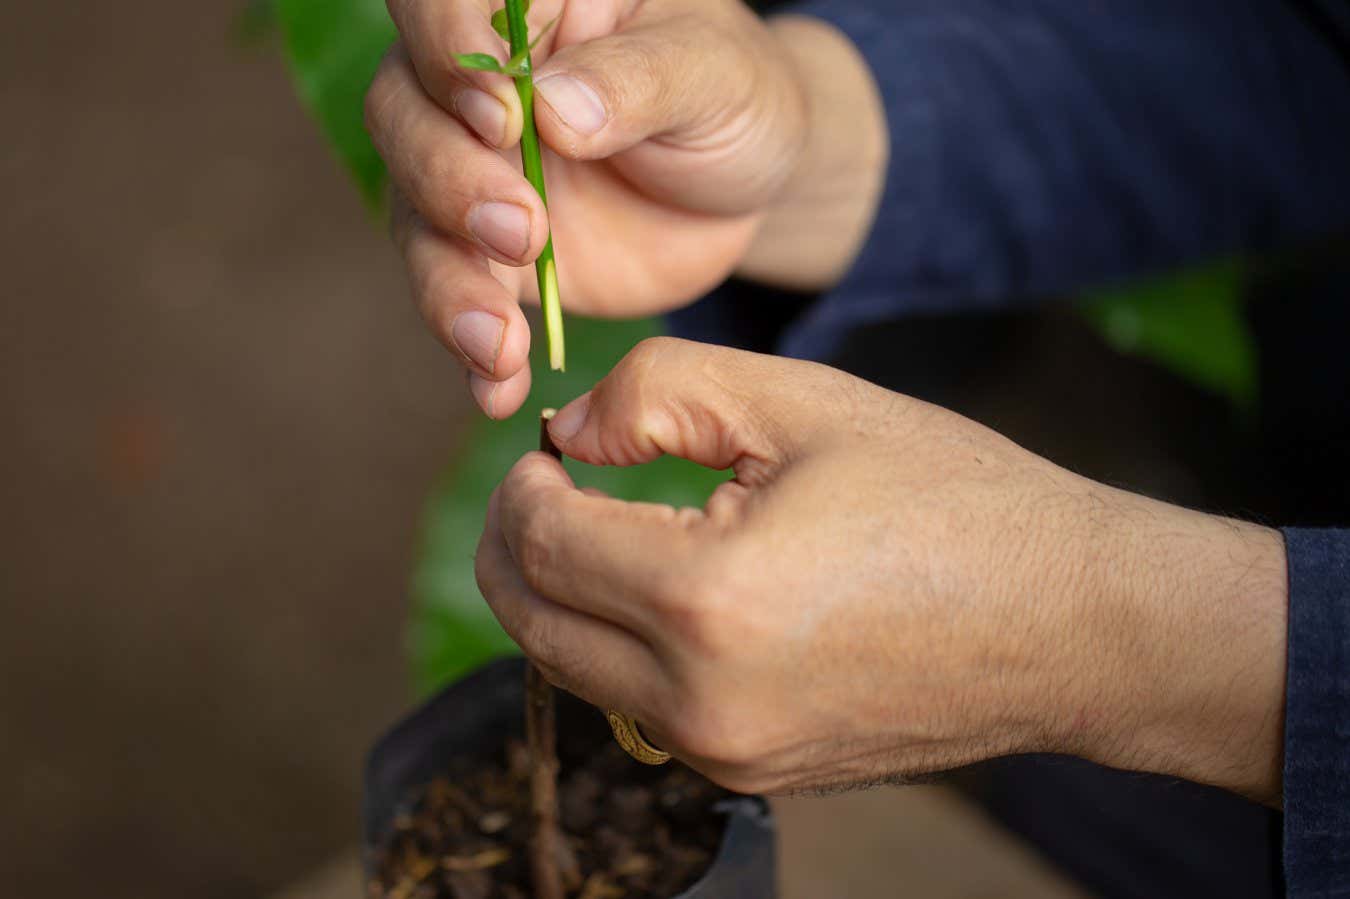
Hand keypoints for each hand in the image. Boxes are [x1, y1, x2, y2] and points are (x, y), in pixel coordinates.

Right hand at [366, 0, 886, 416]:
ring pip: (413, 213)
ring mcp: (471, 174)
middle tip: (523, 229)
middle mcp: (473, 87)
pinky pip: (455, 298)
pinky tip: (497, 387)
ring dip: (447, 280)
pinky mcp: (486, 257)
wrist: (744, 187)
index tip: (501, 119)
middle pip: (405, 113)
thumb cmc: (733, 97)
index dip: (450, 57)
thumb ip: (637, 81)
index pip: (442, 5)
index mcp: (529, 6)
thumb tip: (553, 108)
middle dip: (448, 177)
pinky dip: (470, 348)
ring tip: (499, 340)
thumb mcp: (713, 74)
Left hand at [476, 338, 1288, 801]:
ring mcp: (726, 752)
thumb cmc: (952, 500)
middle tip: (539, 485)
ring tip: (596, 524)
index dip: (520, 486)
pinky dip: (617, 644)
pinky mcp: (752, 771)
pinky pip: (638, 705)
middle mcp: (701, 701)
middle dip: (512, 546)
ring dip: (560, 596)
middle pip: (535, 622)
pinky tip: (658, 587)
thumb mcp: (803, 403)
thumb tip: (567, 429)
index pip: (543, 543)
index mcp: (707, 602)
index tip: (543, 448)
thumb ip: (659, 393)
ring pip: (575, 670)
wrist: (1071, 625)